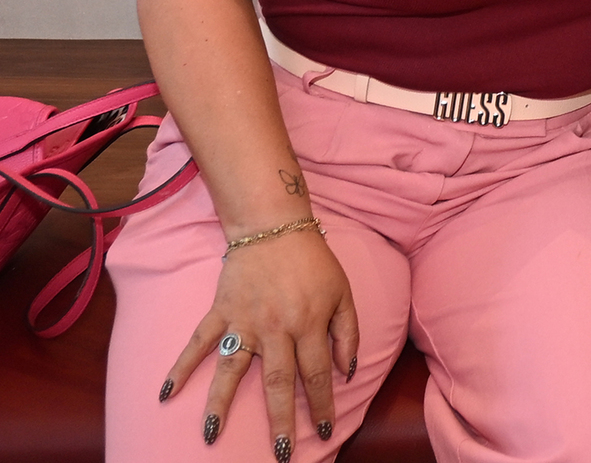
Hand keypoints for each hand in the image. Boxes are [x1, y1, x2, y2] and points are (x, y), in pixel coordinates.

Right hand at [164, 228, 357, 452]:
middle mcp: (276, 327)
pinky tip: (166, 393)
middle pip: (277, 382)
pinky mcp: (220, 311)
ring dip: (221, 404)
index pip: (315, 374)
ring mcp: (245, 321)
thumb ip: (348, 333)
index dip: (319, 405)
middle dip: (279, 420)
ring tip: (211, 436)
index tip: (321, 432)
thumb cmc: (314, 262)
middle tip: (281, 452)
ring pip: (232, 370)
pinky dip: (181, 366)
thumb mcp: (343, 293)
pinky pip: (198, 343)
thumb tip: (346, 372)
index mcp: (309, 323)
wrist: (274, 226)